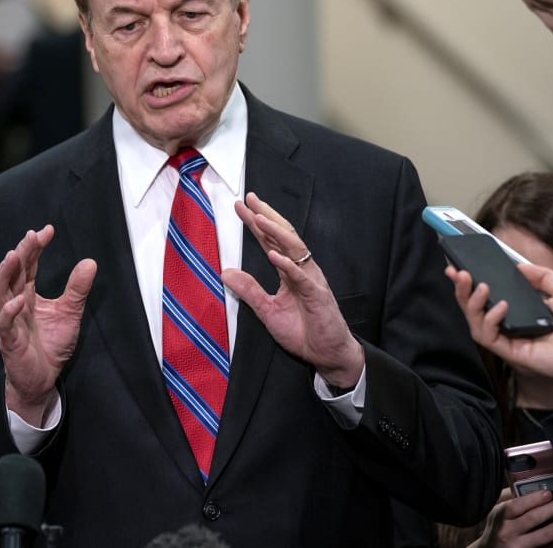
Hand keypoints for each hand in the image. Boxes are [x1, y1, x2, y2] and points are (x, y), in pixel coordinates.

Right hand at [0, 224, 96, 424]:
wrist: (42, 379)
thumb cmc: (50, 345)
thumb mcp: (70, 313)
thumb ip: (77, 289)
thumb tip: (90, 262)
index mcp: (27, 295)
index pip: (27, 266)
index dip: (34, 248)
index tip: (46, 230)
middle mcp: (14, 304)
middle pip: (12, 274)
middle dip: (21, 253)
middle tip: (32, 236)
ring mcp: (9, 323)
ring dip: (5, 274)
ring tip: (14, 256)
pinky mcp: (10, 342)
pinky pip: (5, 325)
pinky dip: (10, 312)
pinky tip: (19, 300)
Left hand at [221, 192, 363, 386]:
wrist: (327, 354)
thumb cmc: (303, 331)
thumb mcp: (267, 310)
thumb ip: (249, 290)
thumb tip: (225, 272)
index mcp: (289, 271)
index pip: (270, 240)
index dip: (255, 223)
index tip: (240, 206)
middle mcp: (301, 269)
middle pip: (283, 235)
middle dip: (266, 215)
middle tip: (249, 198)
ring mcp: (311, 280)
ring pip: (294, 249)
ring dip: (275, 232)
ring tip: (258, 218)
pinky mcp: (318, 295)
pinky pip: (301, 277)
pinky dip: (287, 264)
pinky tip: (274, 254)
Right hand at [445, 262, 552, 384]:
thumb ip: (542, 276)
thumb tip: (520, 266)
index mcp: (521, 311)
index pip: (488, 297)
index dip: (470, 283)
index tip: (459, 268)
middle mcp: (511, 325)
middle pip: (475, 309)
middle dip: (462, 290)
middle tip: (458, 273)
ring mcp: (510, 339)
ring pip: (476, 322)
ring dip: (472, 302)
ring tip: (480, 286)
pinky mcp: (512, 353)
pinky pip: (488, 337)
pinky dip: (491, 319)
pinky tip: (501, 306)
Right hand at [470, 487, 552, 547]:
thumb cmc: (495, 527)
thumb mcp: (494, 510)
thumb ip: (506, 496)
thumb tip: (524, 484)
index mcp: (499, 516)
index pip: (516, 505)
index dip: (533, 499)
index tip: (549, 492)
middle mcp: (509, 531)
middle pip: (534, 518)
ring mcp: (520, 545)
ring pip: (545, 534)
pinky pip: (549, 547)